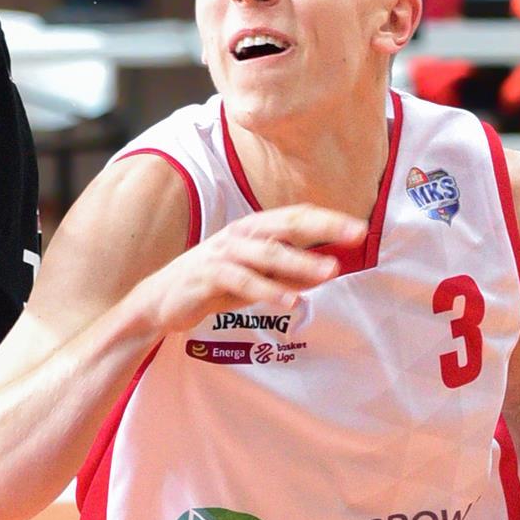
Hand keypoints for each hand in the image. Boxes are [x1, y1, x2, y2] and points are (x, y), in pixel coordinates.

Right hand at [140, 205, 364, 339]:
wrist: (160, 301)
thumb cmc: (212, 285)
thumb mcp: (255, 277)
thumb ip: (287, 273)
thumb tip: (324, 272)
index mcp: (253, 230)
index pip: (296, 218)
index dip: (328, 221)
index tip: (359, 229)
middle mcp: (240, 236)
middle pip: (286, 225)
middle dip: (323, 228)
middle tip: (356, 234)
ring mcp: (222, 254)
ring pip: (267, 254)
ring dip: (301, 263)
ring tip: (331, 271)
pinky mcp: (208, 277)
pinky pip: (242, 281)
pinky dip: (268, 291)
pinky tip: (290, 302)